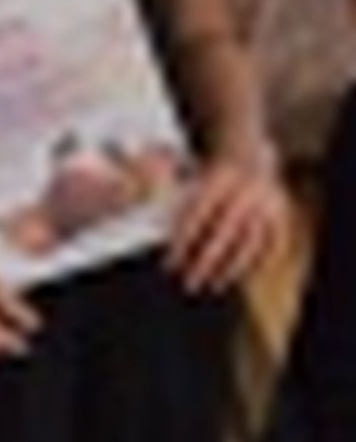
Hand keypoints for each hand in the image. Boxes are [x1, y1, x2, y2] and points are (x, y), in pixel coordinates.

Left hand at [166, 154, 290, 292]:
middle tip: (190, 284)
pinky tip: (242, 279)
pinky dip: (259, 263)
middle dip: (206, 261)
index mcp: (219, 178)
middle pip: (225, 232)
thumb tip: (159, 236)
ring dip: (232, 268)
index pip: (197, 214)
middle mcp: (246, 190)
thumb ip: (178, 203)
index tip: (169, 264)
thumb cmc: (212, 177)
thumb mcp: (194, 179)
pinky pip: (273, 244)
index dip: (182, 241)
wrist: (250, 155)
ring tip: (214, 286)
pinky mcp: (281, 214)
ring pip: (251, 241)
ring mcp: (268, 203)